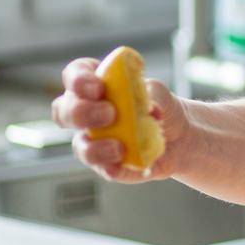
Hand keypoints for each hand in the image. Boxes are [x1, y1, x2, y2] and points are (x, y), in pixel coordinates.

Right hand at [51, 57, 192, 182]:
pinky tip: (122, 165)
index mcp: (96, 85)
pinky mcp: (108, 165)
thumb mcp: (161, 93)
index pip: (75, 75)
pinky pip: (103, 169)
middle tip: (109, 113)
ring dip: (95, 147)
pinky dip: (112, 168)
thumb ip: (151, 92)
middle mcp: (87, 113)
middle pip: (64, 111)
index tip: (97, 87)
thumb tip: (147, 104)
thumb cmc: (161, 106)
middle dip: (81, 112)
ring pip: (80, 146)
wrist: (180, 136)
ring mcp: (94, 141)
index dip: (78, 80)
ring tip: (119, 147)